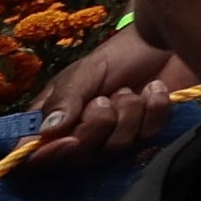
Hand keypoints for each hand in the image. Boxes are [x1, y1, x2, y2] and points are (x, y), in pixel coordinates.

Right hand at [29, 26, 191, 156]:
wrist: (163, 44)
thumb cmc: (117, 55)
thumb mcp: (86, 71)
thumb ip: (65, 99)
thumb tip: (47, 131)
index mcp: (55, 120)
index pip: (37, 153)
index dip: (49, 154)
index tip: (70, 140)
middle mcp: (81, 135)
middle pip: (79, 156)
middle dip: (96, 124)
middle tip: (104, 98)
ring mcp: (114, 138)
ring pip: (115, 147)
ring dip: (127, 112)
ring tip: (129, 89)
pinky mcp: (146, 134)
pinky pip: (148, 135)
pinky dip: (153, 109)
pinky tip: (153, 90)